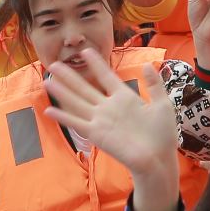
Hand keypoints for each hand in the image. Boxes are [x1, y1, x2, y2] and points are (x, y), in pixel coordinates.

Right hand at [43, 50, 179, 210]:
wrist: (158, 158)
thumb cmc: (162, 134)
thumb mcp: (162, 105)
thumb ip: (154, 85)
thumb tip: (147, 64)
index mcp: (125, 97)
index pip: (106, 76)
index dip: (96, 64)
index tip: (85, 51)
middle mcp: (109, 107)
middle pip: (85, 87)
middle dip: (69, 76)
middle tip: (54, 63)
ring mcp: (101, 120)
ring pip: (77, 102)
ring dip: (62, 92)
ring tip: (47, 80)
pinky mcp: (97, 134)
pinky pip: (77, 123)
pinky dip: (63, 117)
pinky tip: (49, 110)